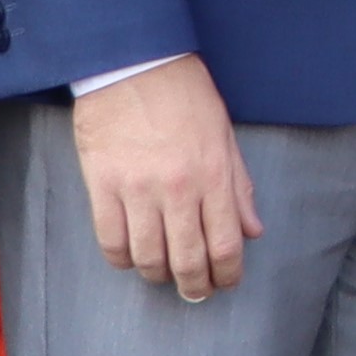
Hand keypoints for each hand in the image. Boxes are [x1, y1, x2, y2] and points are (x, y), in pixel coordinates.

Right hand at [72, 60, 260, 298]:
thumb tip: (252, 230)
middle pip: (188, 260)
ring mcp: (138, 189)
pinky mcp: (102, 185)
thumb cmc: (184, 95)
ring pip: (148, 257)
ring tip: (164, 275)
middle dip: (195, 287)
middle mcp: (178, 188)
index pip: (225, 245)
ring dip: (159, 276)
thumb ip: (239, 186)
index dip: (227, 274)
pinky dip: (122, 259)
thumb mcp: (224, 135)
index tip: (225, 282)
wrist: (133, 63)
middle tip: (196, 293)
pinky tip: (131, 257)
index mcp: (213, 175)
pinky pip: (111, 241)